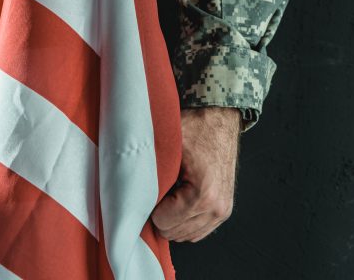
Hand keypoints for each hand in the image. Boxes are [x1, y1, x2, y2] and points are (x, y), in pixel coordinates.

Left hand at [150, 107, 241, 242]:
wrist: (220, 117)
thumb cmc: (195, 126)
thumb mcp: (167, 145)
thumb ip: (151, 170)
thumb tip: (129, 191)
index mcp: (203, 194)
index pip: (164, 223)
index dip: (150, 207)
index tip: (147, 189)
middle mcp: (216, 208)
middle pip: (174, 233)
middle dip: (161, 215)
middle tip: (155, 191)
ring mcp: (223, 211)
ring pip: (186, 235)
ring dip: (173, 219)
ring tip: (166, 195)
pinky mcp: (224, 210)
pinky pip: (199, 231)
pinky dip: (185, 221)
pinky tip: (177, 201)